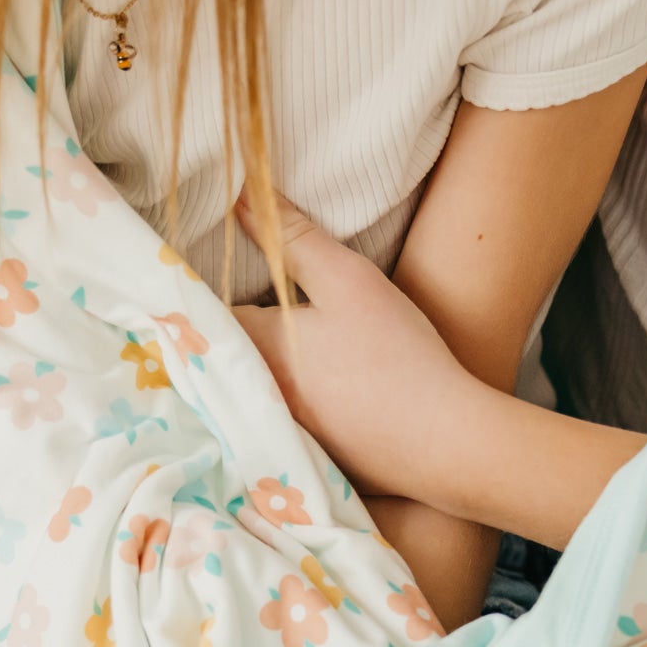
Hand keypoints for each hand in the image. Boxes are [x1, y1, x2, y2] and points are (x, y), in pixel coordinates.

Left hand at [229, 194, 486, 502]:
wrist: (443, 442)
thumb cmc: (395, 354)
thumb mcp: (346, 278)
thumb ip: (289, 237)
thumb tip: (239, 194)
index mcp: (252, 347)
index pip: (203, 307)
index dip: (211, 281)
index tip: (225, 262)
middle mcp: (251, 394)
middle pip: (224, 346)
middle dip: (231, 321)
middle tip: (249, 291)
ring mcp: (276, 429)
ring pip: (250, 380)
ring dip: (257, 359)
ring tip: (286, 335)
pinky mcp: (304, 452)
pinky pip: (276, 413)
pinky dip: (285, 394)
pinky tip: (317, 383)